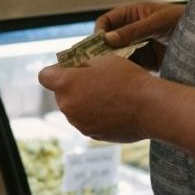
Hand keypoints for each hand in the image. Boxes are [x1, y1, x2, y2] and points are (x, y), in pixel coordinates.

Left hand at [38, 55, 154, 142]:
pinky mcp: (91, 134)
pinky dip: (95, 115)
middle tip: (94, 80)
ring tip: (108, 95)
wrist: (150, 107)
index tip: (72, 68)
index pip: (45, 76)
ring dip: (84, 102)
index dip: (56, 70)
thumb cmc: (127, 78)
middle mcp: (67, 105)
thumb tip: (75, 69)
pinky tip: (114, 109)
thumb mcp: (103, 60)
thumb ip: (82, 65)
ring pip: (74, 108)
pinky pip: (87, 121)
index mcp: (65, 84)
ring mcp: (78, 122)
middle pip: (60, 94)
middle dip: (72, 87)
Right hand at [95, 2, 183, 70]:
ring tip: (112, 72)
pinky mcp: (146, 62)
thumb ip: (134, 30)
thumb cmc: (183, 20)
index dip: (99, 32)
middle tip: (98, 63)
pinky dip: (125, 71)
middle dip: (102, 51)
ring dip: (113, 63)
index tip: (99, 44)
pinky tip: (125, 77)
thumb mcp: (158, 22)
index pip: (106, 22)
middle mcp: (131, 31)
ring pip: (117, 56)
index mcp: (132, 14)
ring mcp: (138, 47)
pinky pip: (130, 67)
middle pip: (108, 41)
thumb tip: (108, 39)